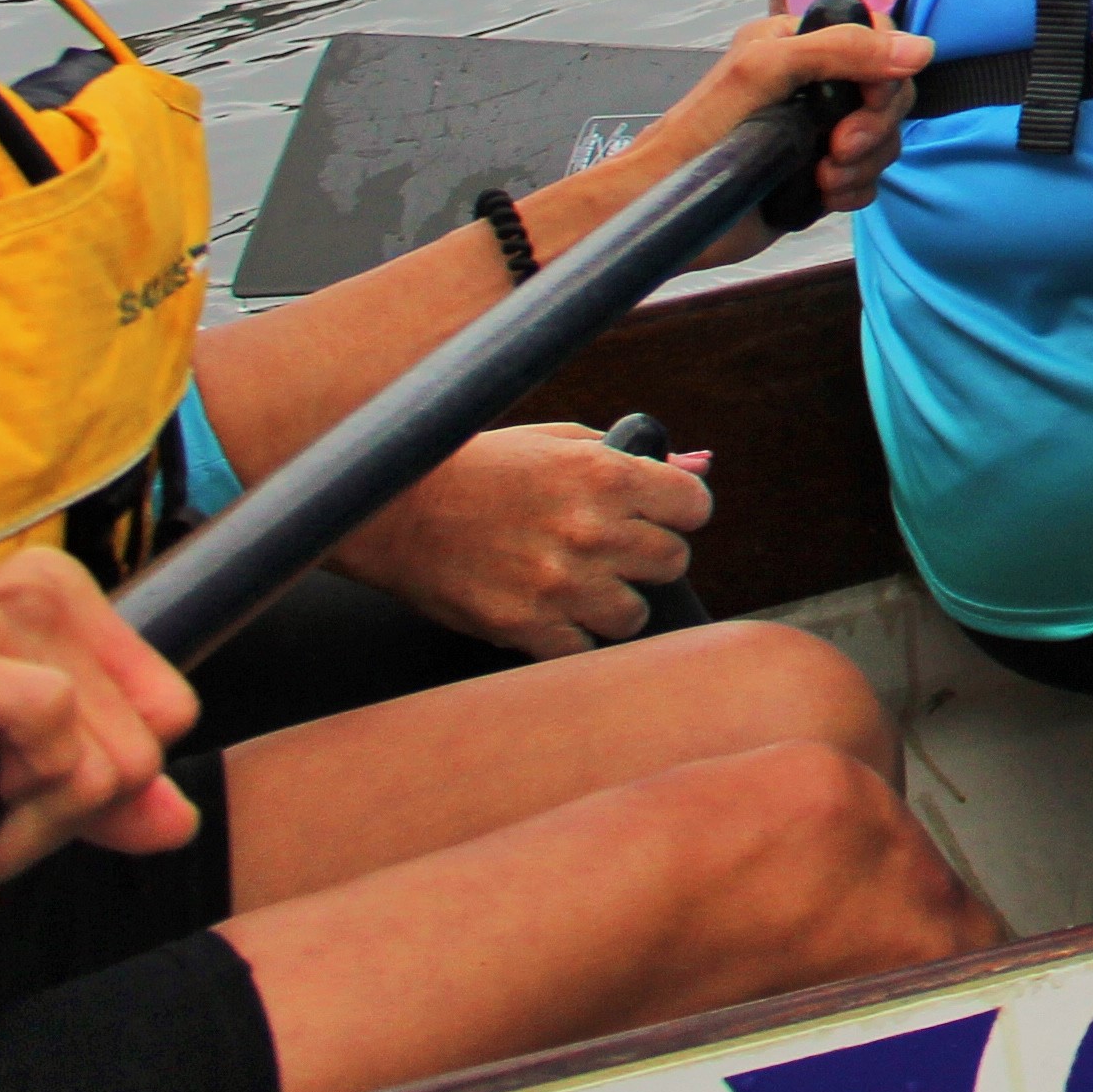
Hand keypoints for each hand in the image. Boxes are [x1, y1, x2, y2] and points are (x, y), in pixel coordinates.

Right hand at [0, 549, 198, 884]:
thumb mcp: (10, 776)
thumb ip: (102, 795)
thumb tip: (181, 825)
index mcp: (59, 598)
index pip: (168, 711)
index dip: (106, 782)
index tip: (25, 790)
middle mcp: (31, 590)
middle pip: (140, 745)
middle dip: (60, 813)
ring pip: (100, 754)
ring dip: (24, 825)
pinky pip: (48, 725)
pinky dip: (5, 810)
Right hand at [320, 422, 710, 656]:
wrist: (393, 508)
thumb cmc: (480, 468)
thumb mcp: (558, 441)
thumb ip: (634, 454)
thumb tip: (700, 462)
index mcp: (607, 474)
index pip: (695, 506)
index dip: (679, 511)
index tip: (658, 515)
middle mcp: (594, 529)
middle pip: (673, 562)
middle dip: (647, 557)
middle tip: (612, 551)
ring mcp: (561, 582)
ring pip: (634, 614)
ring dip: (613, 603)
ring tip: (579, 585)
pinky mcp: (526, 626)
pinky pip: (582, 650)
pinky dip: (570, 639)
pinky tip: (549, 614)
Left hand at [622, 10, 929, 269]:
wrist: (669, 213)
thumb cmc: (701, 132)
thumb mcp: (768, 69)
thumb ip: (843, 51)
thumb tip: (923, 50)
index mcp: (796, 44)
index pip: (875, 38)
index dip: (886, 69)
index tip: (869, 98)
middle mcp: (812, 84)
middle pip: (889, 92)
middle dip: (874, 124)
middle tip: (840, 144)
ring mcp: (817, 133)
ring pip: (885, 139)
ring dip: (863, 162)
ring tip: (822, 176)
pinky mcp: (819, 177)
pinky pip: (868, 178)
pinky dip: (855, 188)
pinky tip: (822, 194)